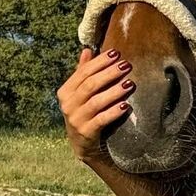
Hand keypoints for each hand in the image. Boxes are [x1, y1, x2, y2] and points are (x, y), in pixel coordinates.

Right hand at [57, 47, 136, 162]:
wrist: (83, 145)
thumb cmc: (84, 113)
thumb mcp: (80, 94)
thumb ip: (83, 73)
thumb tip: (87, 50)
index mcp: (66, 91)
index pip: (83, 72)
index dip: (100, 62)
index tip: (116, 53)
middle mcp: (68, 104)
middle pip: (90, 85)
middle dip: (109, 73)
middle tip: (127, 65)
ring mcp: (76, 119)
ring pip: (96, 102)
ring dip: (114, 91)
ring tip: (130, 83)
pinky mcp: (86, 132)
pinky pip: (101, 120)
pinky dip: (113, 112)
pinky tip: (125, 105)